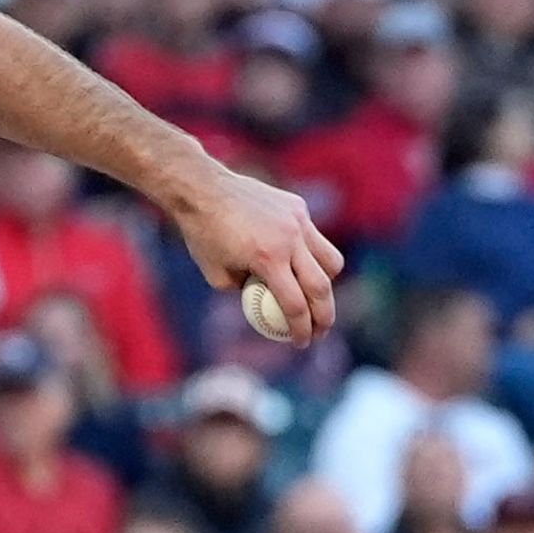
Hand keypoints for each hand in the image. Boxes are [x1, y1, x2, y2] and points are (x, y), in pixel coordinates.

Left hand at [168, 163, 342, 344]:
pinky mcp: (298, 208)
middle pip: (321, 287)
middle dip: (325, 316)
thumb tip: (266, 306)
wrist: (202, 190)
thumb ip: (246, 292)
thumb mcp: (217, 276)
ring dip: (326, 284)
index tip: (301, 343)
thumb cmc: (203, 235)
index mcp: (267, 259)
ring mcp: (298, 221)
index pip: (295, 305)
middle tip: (320, 331)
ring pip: (330, 260)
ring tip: (315, 297)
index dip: (301, 329)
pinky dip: (310, 254)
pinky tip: (295, 261)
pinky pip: (314, 237)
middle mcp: (289, 240)